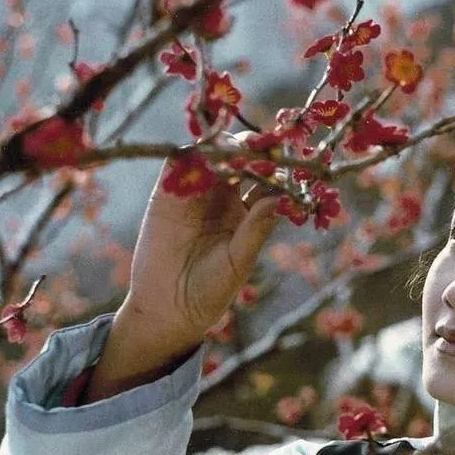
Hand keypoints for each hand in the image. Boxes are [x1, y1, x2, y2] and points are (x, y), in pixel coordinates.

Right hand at [88, 134, 278, 400]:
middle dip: (251, 152)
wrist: (168, 309)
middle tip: (263, 146)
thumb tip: (279, 199)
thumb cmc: (210, 291)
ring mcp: (195, 194)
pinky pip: (178, 167)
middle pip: (240, 162)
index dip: (276, 170)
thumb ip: (255, 230)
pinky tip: (204, 154)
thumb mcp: (238, 262)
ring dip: (223, 148)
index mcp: (247, 212)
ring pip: (211, 158)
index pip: (265, 181)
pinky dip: (190, 155)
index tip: (288, 160)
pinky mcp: (166, 195)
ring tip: (237, 148)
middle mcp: (223, 198)